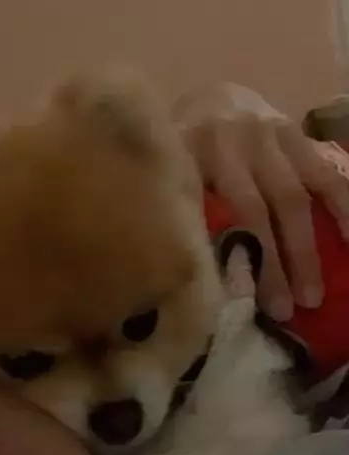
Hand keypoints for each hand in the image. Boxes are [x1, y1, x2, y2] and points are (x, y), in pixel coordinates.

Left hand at [173, 83, 348, 320]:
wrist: (208, 98)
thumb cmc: (182, 151)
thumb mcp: (167, 176)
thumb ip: (182, 212)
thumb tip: (196, 276)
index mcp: (189, 157)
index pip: (211, 217)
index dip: (230, 261)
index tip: (240, 304)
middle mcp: (229, 143)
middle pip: (256, 213)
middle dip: (273, 267)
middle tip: (285, 311)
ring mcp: (265, 134)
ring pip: (292, 198)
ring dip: (305, 251)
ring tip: (314, 295)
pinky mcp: (294, 130)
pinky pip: (324, 173)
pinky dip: (343, 206)